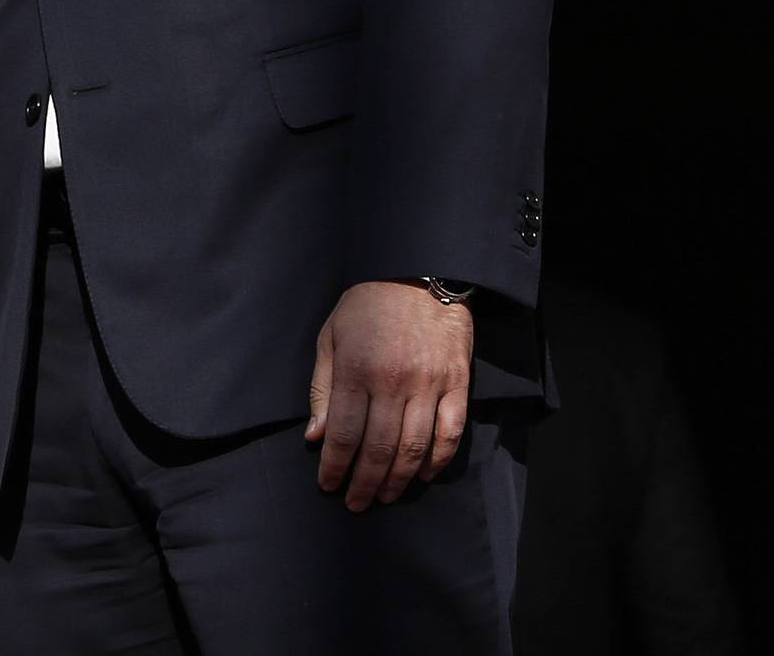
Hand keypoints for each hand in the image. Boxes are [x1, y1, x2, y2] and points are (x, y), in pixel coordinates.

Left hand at [304, 279, 473, 510]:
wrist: (418, 271)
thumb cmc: (367, 305)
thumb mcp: (331, 337)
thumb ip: (322, 389)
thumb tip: (316, 436)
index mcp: (357, 369)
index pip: (344, 434)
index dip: (334, 466)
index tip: (327, 485)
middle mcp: (393, 380)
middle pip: (378, 449)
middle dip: (364, 484)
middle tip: (356, 503)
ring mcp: (430, 383)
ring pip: (415, 448)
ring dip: (398, 480)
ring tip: (386, 496)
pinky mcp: (458, 382)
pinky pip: (450, 433)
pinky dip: (437, 461)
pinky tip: (423, 475)